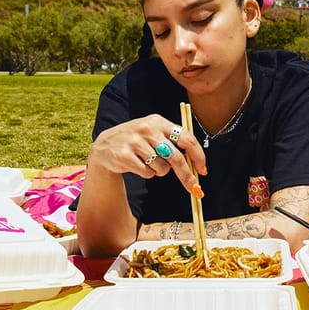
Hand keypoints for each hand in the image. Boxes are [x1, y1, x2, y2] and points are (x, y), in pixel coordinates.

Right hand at [88, 114, 206, 192]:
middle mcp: (147, 129)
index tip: (203, 170)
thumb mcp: (154, 134)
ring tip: (148, 162)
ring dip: (159, 171)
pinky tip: (138, 165)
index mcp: (159, 121)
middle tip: (193, 188)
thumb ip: (174, 145)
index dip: (198, 156)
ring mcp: (135, 141)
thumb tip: (197, 166)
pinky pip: (147, 173)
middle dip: (186, 175)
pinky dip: (147, 174)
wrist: (105, 146)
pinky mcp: (125, 155)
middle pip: (176, 157)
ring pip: (162, 168)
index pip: (186, 138)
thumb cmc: (137, 142)